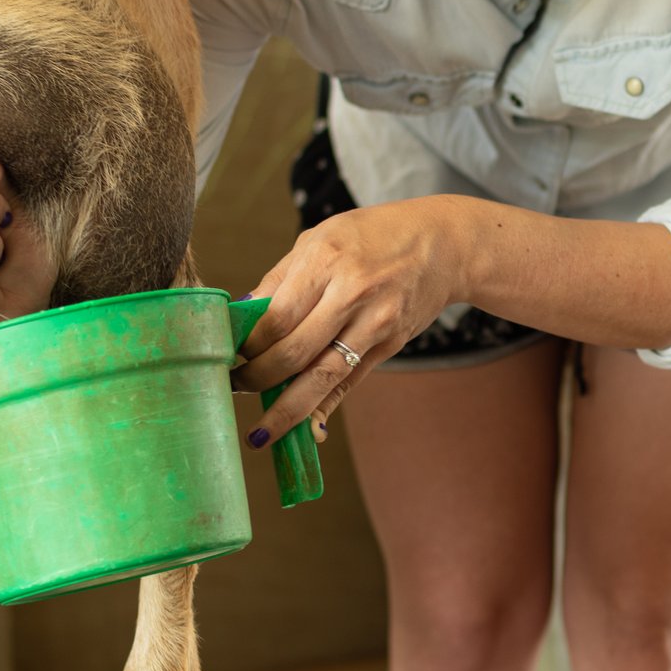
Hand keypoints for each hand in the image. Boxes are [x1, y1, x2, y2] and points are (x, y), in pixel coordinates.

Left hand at [233, 198, 468, 446]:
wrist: (442, 244)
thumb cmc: (372, 236)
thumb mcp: (320, 239)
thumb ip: (280, 279)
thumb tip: (241, 317)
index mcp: (324, 260)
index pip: (274, 317)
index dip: (247, 346)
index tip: (228, 357)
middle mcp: (351, 293)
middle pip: (293, 351)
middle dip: (258, 379)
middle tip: (236, 388)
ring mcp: (374, 322)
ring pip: (322, 376)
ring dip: (287, 410)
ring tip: (261, 434)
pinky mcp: (390, 344)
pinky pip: (350, 382)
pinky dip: (325, 408)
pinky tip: (306, 428)